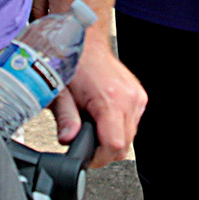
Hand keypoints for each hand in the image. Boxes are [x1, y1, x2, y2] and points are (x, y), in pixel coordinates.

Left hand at [54, 32, 144, 169]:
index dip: (99, 158)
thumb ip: (65, 118)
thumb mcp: (60, 92)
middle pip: (124, 145)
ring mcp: (136, 96)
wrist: (85, 41)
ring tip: (92, 125)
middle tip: (84, 141)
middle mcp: (129, 97)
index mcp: (111, 98)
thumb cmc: (72, 62)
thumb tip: (67, 139)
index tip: (87, 157)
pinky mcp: (138, 95)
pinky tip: (102, 117)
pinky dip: (118, 126)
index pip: (115, 146)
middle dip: (103, 149)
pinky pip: (132, 122)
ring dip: (112, 138)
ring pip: (130, 136)